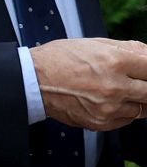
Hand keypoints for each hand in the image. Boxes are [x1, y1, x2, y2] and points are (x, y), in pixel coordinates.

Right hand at [32, 37, 146, 130]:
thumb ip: (128, 48)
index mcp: (116, 62)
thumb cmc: (60, 59)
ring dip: (137, 100)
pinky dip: (123, 111)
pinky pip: (126, 120)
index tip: (146, 71)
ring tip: (121, 91)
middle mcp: (115, 87)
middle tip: (138, 83)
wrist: (32, 81)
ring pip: (143, 109)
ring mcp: (109, 108)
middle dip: (146, 86)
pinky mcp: (101, 123)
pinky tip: (109, 101)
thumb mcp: (95, 44)